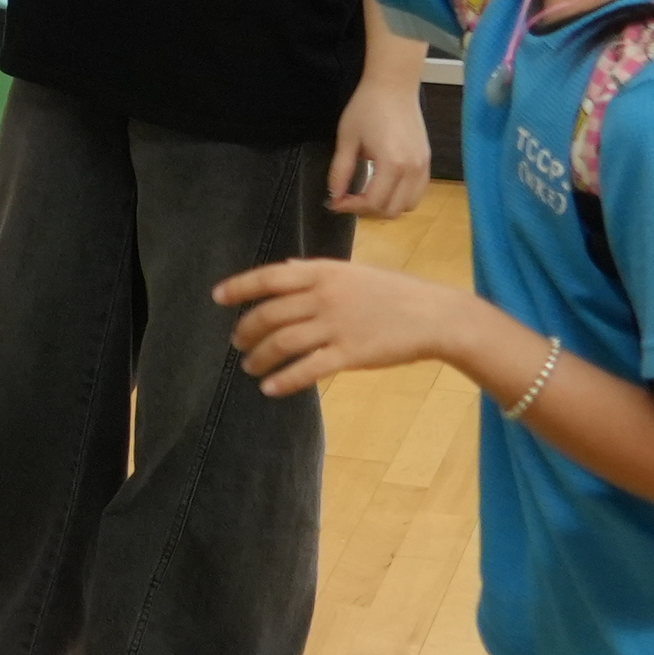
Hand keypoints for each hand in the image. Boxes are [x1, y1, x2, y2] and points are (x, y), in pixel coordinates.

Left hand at [210, 258, 469, 397]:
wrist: (436, 315)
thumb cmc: (394, 292)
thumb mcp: (354, 272)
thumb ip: (318, 271)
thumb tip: (287, 267)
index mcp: (324, 272)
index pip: (270, 277)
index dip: (240, 287)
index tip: (218, 297)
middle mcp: (325, 296)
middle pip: (270, 315)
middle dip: (246, 331)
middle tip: (238, 343)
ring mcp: (337, 325)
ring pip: (282, 343)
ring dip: (259, 358)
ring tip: (250, 367)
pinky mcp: (350, 353)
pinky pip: (307, 369)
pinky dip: (284, 380)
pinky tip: (271, 388)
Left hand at [330, 74, 432, 219]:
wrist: (393, 86)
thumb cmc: (366, 107)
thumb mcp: (347, 140)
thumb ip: (340, 171)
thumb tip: (334, 196)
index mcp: (392, 164)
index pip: (373, 202)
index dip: (351, 207)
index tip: (335, 201)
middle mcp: (412, 169)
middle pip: (392, 210)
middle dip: (367, 209)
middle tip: (349, 197)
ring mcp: (423, 166)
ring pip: (408, 205)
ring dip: (386, 205)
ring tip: (367, 192)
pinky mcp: (427, 161)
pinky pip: (418, 192)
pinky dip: (401, 197)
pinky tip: (384, 186)